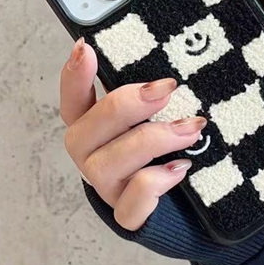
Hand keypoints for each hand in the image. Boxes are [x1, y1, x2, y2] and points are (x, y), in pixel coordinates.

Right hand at [60, 37, 205, 230]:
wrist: (185, 209)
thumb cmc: (163, 153)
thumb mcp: (154, 119)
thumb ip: (149, 96)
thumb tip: (168, 72)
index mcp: (92, 127)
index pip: (72, 100)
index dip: (74, 76)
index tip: (86, 48)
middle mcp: (91, 156)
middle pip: (85, 129)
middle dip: (126, 105)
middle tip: (167, 88)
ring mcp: (106, 188)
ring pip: (109, 162)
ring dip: (153, 139)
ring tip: (191, 128)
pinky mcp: (127, 215)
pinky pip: (132, 200)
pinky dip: (156, 181)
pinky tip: (180, 167)